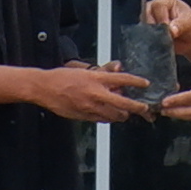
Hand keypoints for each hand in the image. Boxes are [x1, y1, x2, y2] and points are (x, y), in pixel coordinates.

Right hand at [19, 64, 144, 123]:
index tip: (146, 84)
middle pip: (124, 102)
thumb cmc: (63, 77)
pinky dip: (108, 117)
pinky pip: (102, 119)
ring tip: (125, 112)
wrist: (45, 88)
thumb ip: (101, 73)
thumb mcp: (83, 70)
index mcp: (96, 78)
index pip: (123, 79)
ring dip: (122, 114)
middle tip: (144, 108)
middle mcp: (96, 93)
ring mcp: (91, 107)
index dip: (137, 82)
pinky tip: (109, 115)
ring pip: (115, 115)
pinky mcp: (84, 116)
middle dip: (137, 107)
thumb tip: (116, 73)